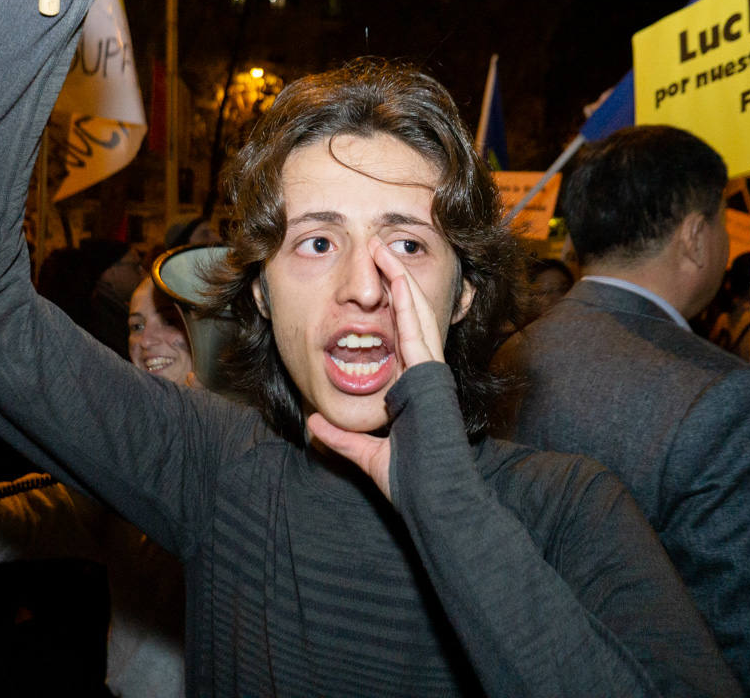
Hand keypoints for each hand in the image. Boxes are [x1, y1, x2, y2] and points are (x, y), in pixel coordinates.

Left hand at [307, 237, 444, 499]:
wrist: (434, 499)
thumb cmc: (411, 482)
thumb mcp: (363, 454)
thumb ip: (340, 439)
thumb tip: (314, 424)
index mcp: (414, 388)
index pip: (402, 337)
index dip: (391, 307)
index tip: (376, 284)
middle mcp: (425, 376)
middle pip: (410, 316)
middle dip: (396, 281)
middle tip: (380, 250)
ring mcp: (430, 374)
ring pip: (415, 315)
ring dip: (400, 280)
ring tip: (385, 250)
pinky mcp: (430, 377)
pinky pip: (417, 331)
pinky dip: (408, 302)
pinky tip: (397, 278)